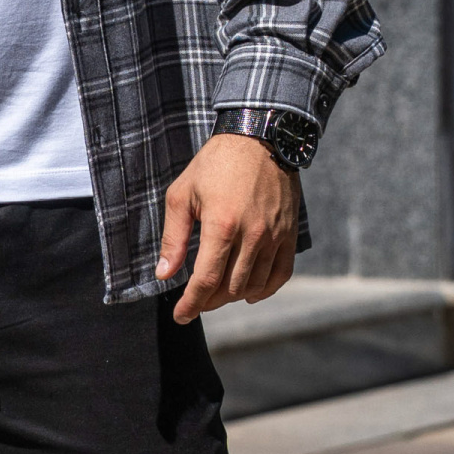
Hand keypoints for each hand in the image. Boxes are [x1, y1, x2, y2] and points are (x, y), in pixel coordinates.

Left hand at [158, 133, 301, 323]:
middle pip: (230, 288)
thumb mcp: (182, 195)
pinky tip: (249, 293)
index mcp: (222, 226)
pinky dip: (264, 290)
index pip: (205, 280)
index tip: (180, 316)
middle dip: (208, 301)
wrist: (260, 138)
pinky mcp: (289, 234)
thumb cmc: (215, 164)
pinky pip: (280, 274)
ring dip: (233, 297)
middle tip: (196, 300)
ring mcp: (274, 236)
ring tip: (217, 294)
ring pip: (254, 285)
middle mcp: (252, 235)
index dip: (191, 304)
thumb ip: (173, 237)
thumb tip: (164, 273)